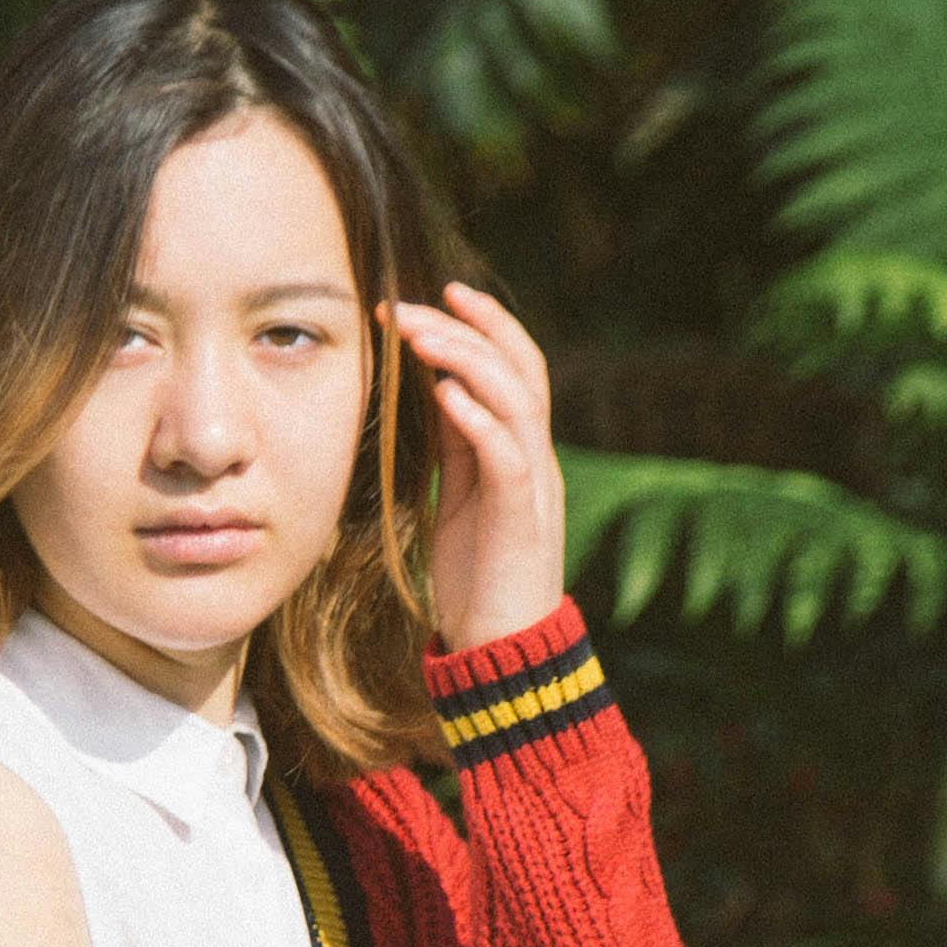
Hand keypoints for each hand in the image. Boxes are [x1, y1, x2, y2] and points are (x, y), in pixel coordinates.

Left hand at [393, 281, 565, 656]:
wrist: (505, 653)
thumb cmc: (477, 581)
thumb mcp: (461, 499)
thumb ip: (457, 448)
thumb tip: (435, 391)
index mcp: (522, 453)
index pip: (516, 368)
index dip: (484, 325)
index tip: (439, 293)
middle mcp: (537, 460)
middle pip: (519, 370)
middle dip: (467, 328)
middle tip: (410, 305)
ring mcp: (536, 488)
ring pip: (517, 401)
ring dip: (466, 360)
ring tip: (419, 334)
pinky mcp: (523, 521)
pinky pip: (508, 456)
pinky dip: (479, 418)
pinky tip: (444, 393)